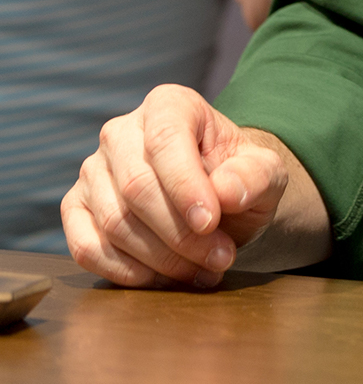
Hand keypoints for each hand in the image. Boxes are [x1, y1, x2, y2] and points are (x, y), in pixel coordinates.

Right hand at [60, 86, 297, 287]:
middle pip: (137, 186)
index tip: (210, 222)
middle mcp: (121, 132)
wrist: (218, 204)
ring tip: (203, 270)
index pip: (166, 140)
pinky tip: (162, 278)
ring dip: (160, 258)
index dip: (185, 186)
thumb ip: (255, 176)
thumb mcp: (266, 173)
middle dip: (179, 233)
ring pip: (114, 222)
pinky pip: (87, 247)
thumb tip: (226, 191)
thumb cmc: (239, 180)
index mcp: (169, 105)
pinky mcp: (77, 210)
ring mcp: (93, 171)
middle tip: (219, 258)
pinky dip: (125, 272)